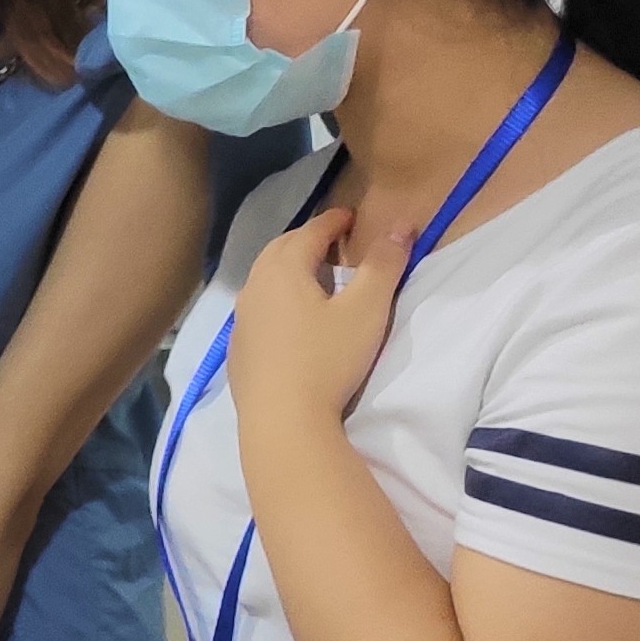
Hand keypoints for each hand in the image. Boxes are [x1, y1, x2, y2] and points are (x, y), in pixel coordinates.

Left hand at [226, 206, 409, 439]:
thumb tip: (401, 226)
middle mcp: (254, 288)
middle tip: (330, 242)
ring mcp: (241, 321)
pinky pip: (256, 312)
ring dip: (286, 269)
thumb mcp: (366, 310)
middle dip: (305, 240)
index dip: (332, 222)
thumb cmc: (327, 360)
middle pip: (279, 250)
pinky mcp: (238, 352)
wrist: (282, 422)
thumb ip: (384, 265)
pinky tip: (286, 319)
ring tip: (310, 276)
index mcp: (283, 269)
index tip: (349, 217)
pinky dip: (274, 301)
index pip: (309, 232)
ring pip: (262, 280)